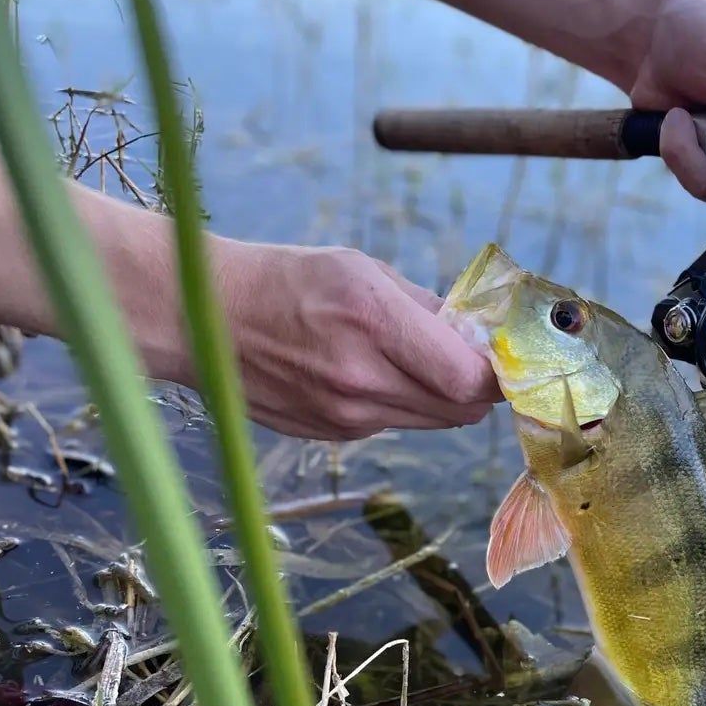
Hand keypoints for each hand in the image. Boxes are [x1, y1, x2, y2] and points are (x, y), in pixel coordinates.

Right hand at [201, 241, 500, 439]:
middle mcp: (361, 377)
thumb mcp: (363, 270)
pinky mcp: (331, 435)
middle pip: (461, 410)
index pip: (469, 379)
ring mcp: (345, 415)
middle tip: (472, 360)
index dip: (497, 374)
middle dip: (477, 388)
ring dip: (441, 397)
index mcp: (374, 322)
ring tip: (416, 361)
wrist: (203, 317)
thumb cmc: (286, 281)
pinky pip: (393, 424)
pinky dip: (400, 404)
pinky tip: (369, 373)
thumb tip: (478, 337)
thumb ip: (426, 307)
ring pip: (432, 422)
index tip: (503, 358)